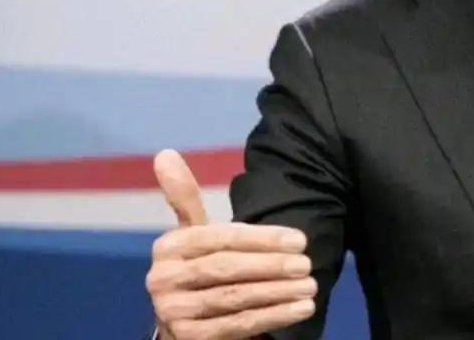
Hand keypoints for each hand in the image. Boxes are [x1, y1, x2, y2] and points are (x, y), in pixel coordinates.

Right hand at [146, 149, 317, 339]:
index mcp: (167, 247)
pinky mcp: (190, 339)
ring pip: (234, 299)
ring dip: (277, 293)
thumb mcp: (194, 233)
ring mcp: (174, 313)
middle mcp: (163, 280)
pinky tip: (300, 309)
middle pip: (225, 269)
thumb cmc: (200, 268)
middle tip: (307, 263)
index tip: (299, 239)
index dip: (261, 238)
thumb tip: (165, 152)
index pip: (219, 238)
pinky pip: (237, 326)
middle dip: (271, 265)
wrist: (184, 320)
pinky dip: (273, 317)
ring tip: (310, 286)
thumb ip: (185, 197)